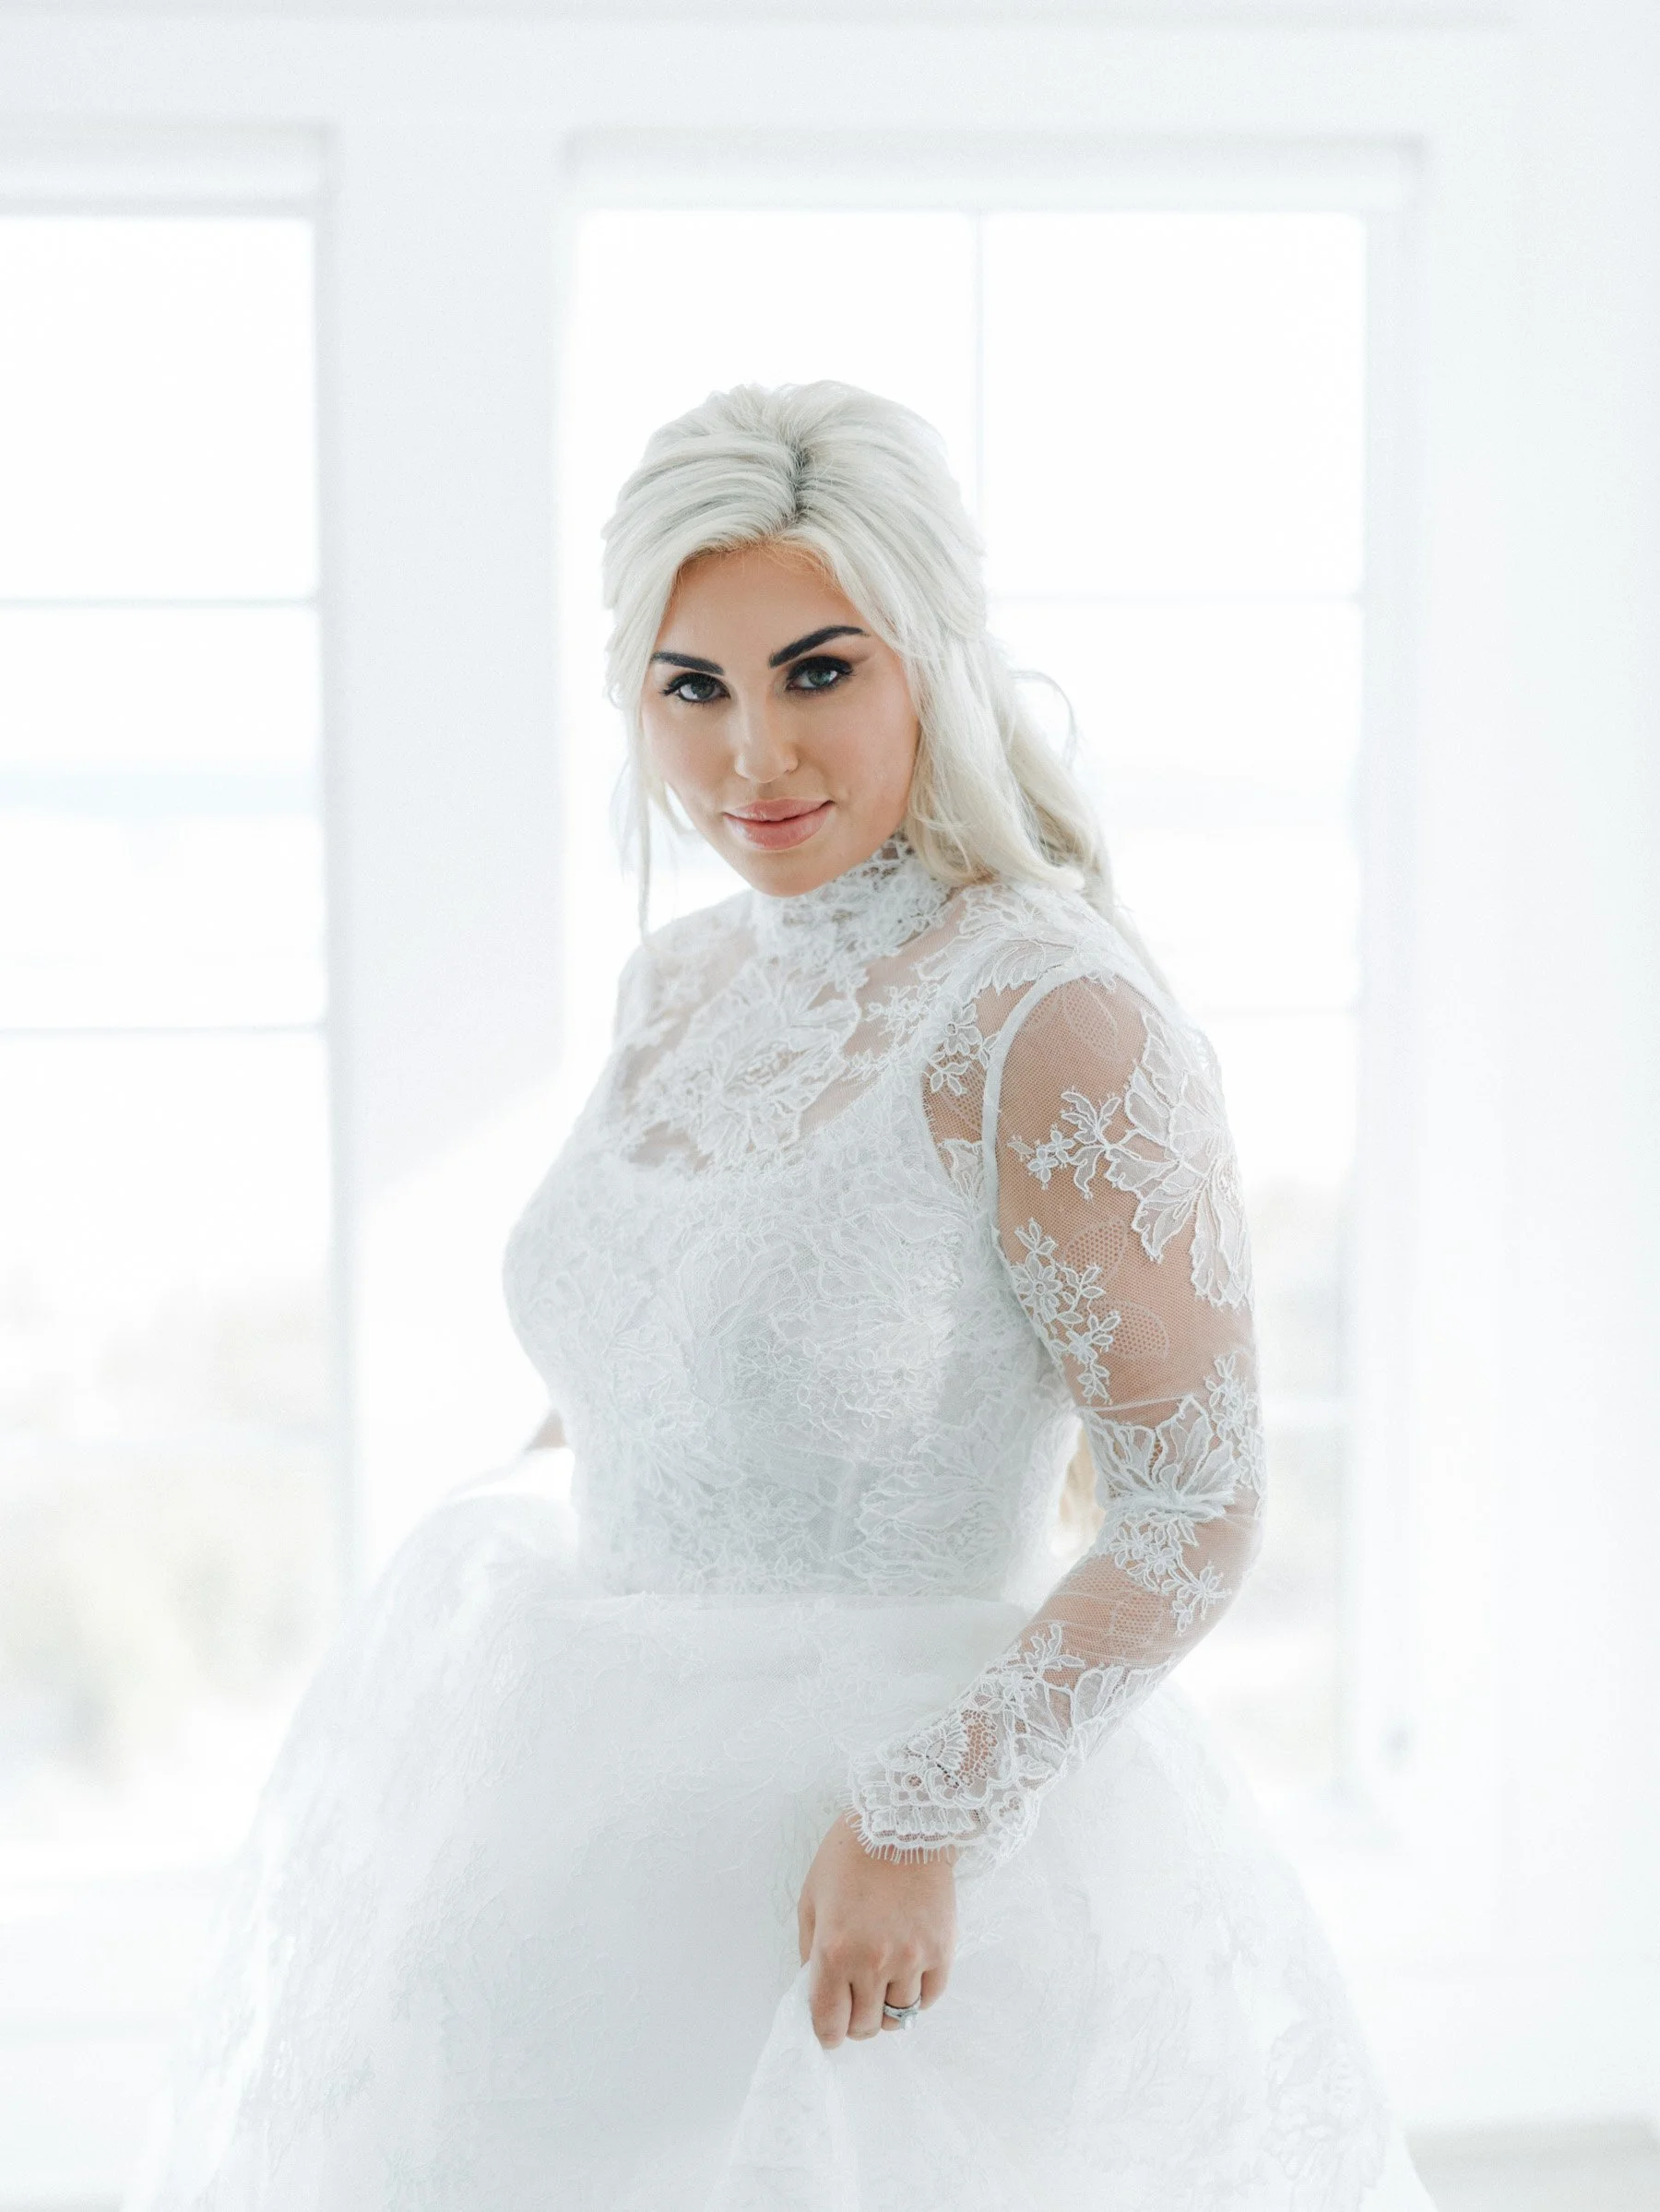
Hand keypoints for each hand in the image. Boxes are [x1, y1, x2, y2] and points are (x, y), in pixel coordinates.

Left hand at [796, 1810, 955, 2047]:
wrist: (903, 1821)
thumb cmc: (848, 1857)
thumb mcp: (811, 1900)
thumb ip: (810, 1953)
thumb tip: (816, 1994)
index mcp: (834, 1951)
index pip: (829, 2024)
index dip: (826, 2034)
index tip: (829, 2029)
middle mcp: (873, 1962)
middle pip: (865, 2027)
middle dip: (855, 2023)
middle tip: (854, 2003)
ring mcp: (911, 1958)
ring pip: (899, 2018)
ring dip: (886, 2010)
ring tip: (881, 1988)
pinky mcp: (941, 1950)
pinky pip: (929, 1998)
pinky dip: (916, 1997)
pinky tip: (907, 1977)